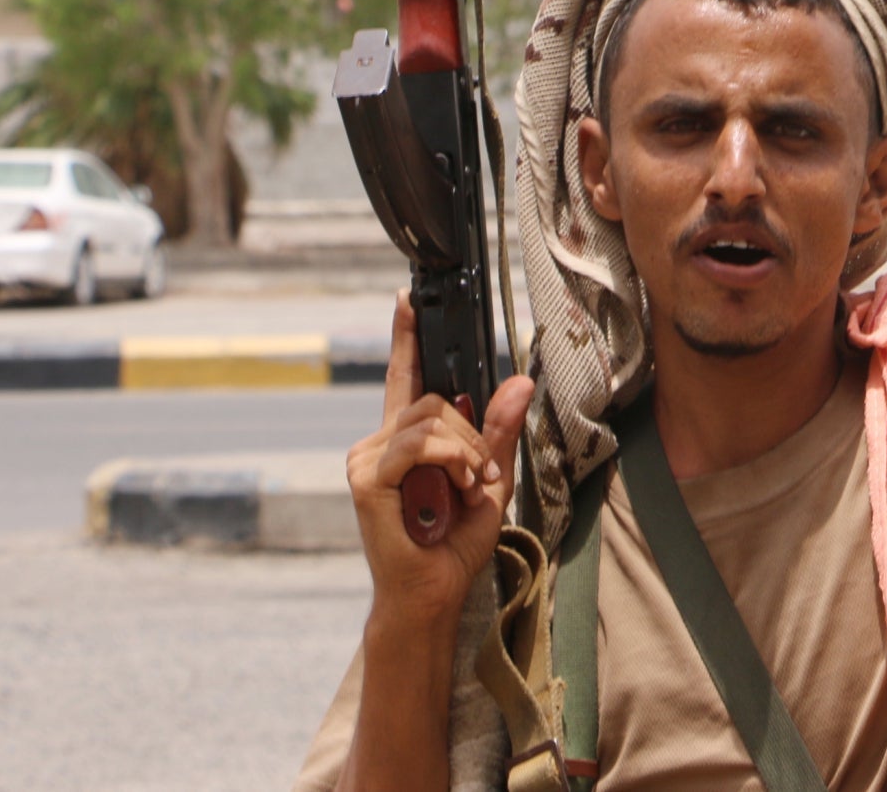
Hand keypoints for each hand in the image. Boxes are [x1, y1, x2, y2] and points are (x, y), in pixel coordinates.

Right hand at [346, 292, 534, 636]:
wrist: (434, 589)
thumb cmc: (455, 540)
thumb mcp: (491, 477)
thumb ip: (500, 430)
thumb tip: (519, 380)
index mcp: (407, 439)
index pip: (405, 376)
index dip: (406, 335)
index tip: (407, 296)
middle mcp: (381, 441)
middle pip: (434, 398)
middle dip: (471, 432)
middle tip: (478, 475)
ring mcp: (367, 458)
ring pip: (431, 419)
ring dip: (465, 451)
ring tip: (466, 487)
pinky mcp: (366, 477)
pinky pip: (419, 444)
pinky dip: (451, 461)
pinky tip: (454, 488)